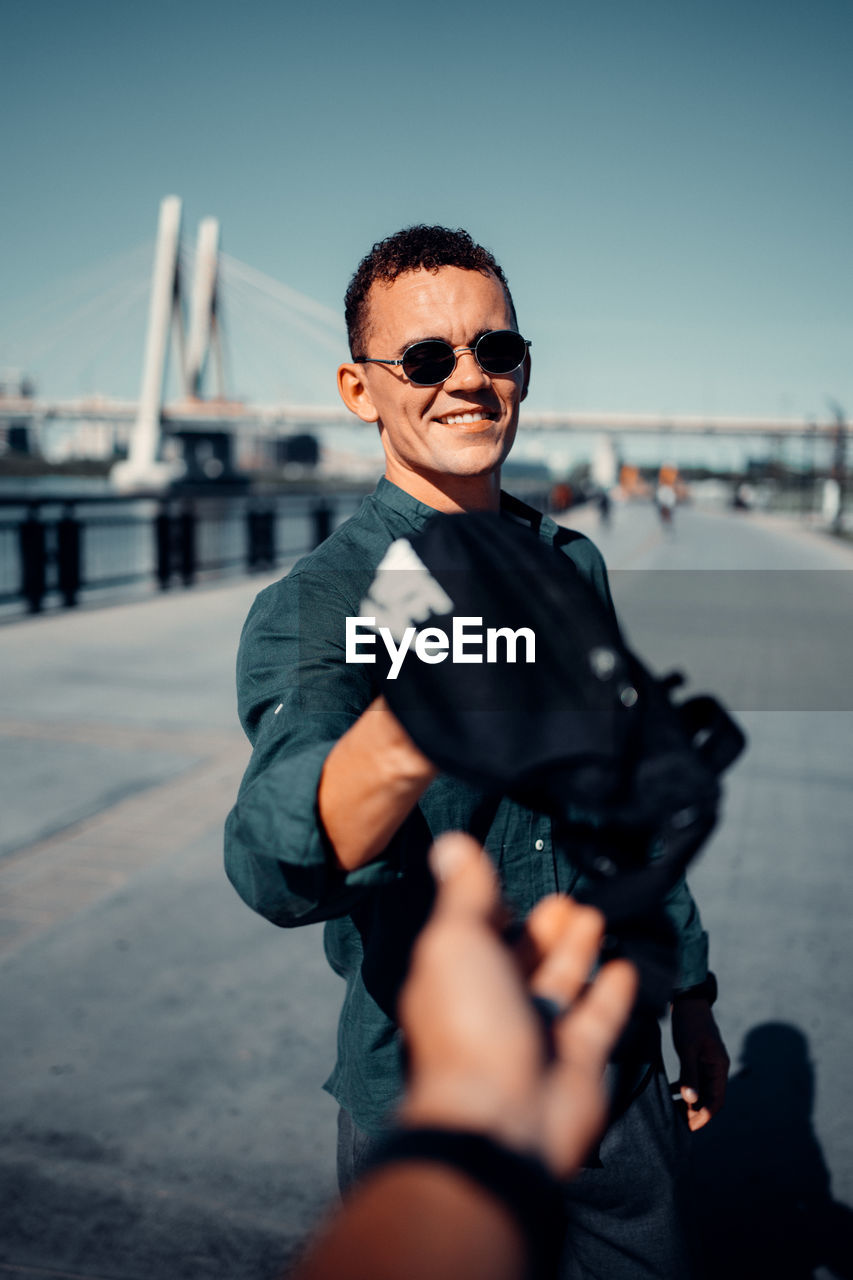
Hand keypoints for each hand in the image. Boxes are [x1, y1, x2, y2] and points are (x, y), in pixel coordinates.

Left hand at [398, 833, 637, 1177]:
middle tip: (565, 900)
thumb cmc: (469, 1022)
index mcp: (453, 979)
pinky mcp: (576, 1060)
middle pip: (521, 958)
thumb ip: (464, 892)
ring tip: (592, 917)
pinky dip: (610, 992)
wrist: (502, 1116)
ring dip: (575, 951)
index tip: (511, 878)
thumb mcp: (457, 940)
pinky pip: (597, 1018)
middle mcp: (493, 1007)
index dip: (493, 906)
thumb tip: (450, 841)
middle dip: (542, 929)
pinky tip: (625, 966)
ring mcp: (536, 1035)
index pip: (475, 933)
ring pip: (560, 984)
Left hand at [671, 997, 729, 1130]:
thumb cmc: (689, 1022)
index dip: (704, 1116)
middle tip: (678, 1123)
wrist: (688, 999)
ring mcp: (708, 1063)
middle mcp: (716, 1068)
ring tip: (673, 1112)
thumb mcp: (688, 1048)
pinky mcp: (698, 1057)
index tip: (689, 1127)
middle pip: (709, 1098)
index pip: (716, 1100)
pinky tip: (672, 1093)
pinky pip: (694, 1079)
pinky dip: (685, 1088)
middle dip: (695, 1112)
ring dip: (690, 1102)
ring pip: (701, 1090)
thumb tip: (690, 1099)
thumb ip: (690, 1073)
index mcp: (719, 1067)